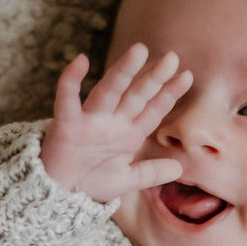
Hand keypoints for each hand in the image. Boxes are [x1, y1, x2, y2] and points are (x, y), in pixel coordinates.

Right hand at [40, 43, 192, 203]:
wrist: (59, 195)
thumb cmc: (90, 182)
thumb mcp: (126, 179)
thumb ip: (150, 173)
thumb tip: (178, 168)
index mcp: (128, 133)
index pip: (152, 110)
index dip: (169, 94)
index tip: (187, 76)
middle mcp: (112, 122)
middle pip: (136, 96)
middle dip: (153, 78)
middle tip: (172, 58)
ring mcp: (90, 121)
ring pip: (109, 91)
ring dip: (123, 72)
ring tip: (139, 50)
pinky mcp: (67, 125)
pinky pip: (68, 100)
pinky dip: (71, 80)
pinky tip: (81, 60)